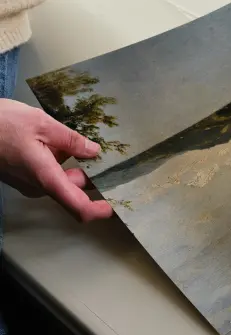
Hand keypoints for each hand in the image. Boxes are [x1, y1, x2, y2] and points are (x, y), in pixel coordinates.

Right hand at [0, 99, 112, 221]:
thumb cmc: (2, 124)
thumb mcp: (43, 124)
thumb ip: (71, 140)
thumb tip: (94, 152)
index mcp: (45, 177)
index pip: (76, 205)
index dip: (97, 210)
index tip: (115, 207)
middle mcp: (37, 185)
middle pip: (73, 190)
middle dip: (92, 178)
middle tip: (109, 158)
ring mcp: (29, 182)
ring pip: (62, 181)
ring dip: (77, 168)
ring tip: (89, 145)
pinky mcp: (23, 174)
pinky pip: (50, 174)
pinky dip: (63, 163)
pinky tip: (67, 143)